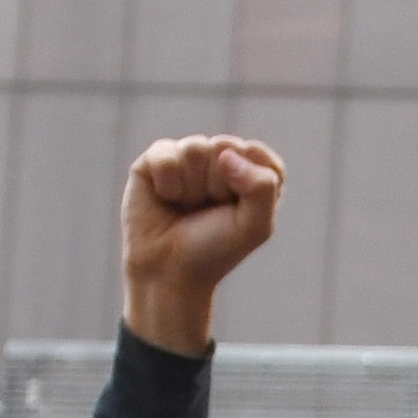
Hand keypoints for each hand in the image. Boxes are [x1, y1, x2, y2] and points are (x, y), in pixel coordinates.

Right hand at [120, 136, 283, 355]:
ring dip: (192, 187)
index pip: (256, 153)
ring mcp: (187, 157)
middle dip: (218, 185)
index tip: (237, 210)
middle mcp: (219, 160)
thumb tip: (226, 153)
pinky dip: (168, 182)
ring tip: (186, 206)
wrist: (168, 271)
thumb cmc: (215, 249)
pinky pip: (166, 153)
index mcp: (250, 172)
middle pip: (226, 146)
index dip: (247, 184)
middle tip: (207, 210)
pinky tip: (166, 198)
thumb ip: (262, 186)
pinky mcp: (155, 159)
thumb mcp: (255, 226)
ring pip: (195, 148)